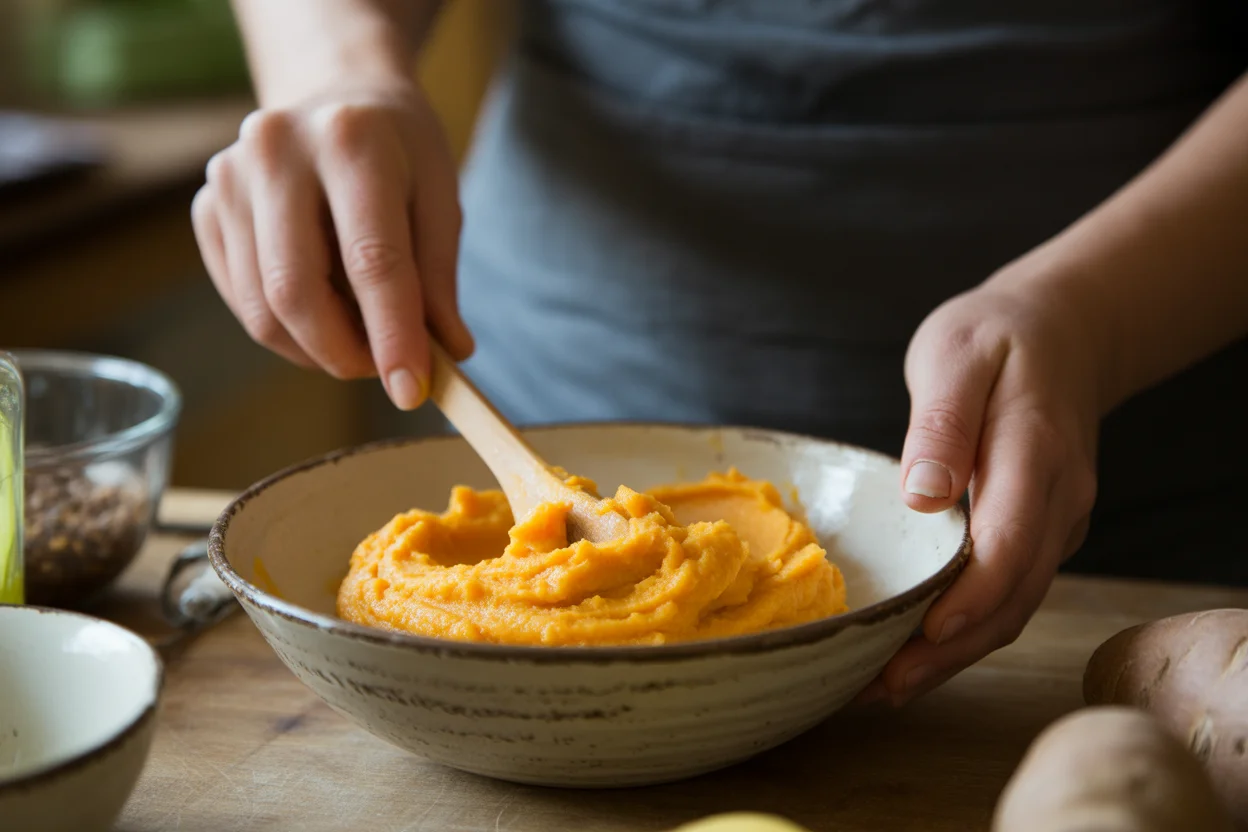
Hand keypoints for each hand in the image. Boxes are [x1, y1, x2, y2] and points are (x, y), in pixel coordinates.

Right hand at [191, 80, 472, 408]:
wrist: (334, 92)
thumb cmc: (398, 151)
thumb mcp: (440, 196)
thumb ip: (439, 277)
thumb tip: (446, 355)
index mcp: (350, 141)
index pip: (371, 260)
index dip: (392, 336)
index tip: (412, 391)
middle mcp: (275, 151)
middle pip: (296, 291)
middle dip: (344, 353)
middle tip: (382, 371)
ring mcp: (228, 178)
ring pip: (262, 309)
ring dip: (316, 351)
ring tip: (359, 340)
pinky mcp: (206, 208)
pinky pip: (241, 301)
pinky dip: (286, 331)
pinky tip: (323, 314)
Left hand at [865, 277, 1102, 705]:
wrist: (1063, 331)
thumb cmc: (996, 337)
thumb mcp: (957, 354)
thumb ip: (942, 423)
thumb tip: (925, 493)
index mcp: (1037, 451)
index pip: (1012, 540)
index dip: (971, 597)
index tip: (923, 635)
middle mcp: (1061, 498)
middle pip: (1016, 594)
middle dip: (952, 650)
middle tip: (882, 686)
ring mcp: (1059, 520)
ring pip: (1018, 605)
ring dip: (958, 653)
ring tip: (888, 686)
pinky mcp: (1044, 532)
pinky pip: (1013, 592)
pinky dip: (970, 630)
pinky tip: (920, 648)